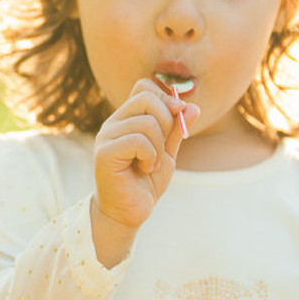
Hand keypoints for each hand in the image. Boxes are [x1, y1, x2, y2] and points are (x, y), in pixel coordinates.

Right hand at [90, 79, 198, 266]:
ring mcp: (107, 136)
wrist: (129, 213)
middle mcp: (113, 123)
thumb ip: (177, 129)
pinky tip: (144, 169)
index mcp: (127, 118)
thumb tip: (193, 105)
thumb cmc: (145, 183)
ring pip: (146, 121)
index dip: (166, 98)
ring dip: (159, 146)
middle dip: (167, 121)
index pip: (144, 86)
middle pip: (147, 98)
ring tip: (151, 164)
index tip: (176, 118)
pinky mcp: (105, 153)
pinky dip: (150, 156)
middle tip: (163, 147)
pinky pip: (138, 140)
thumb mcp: (168, 152)